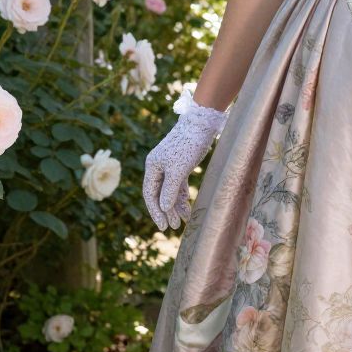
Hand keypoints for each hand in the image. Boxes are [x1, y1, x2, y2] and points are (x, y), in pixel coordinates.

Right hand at [143, 88, 228, 231]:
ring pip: (169, 190)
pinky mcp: (181, 164)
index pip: (149, 194)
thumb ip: (170, 190)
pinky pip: (178, 185)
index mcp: (152, 166)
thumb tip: (163, 208)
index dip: (155, 212)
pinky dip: (182, 196)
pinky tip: (187, 208)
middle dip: (165, 211)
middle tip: (173, 227)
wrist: (202, 124)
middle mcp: (158, 166)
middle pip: (159, 194)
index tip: (163, 226)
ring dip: (175, 206)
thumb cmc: (188, 145)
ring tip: (182, 221)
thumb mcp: (178, 170)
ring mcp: (169, 165)